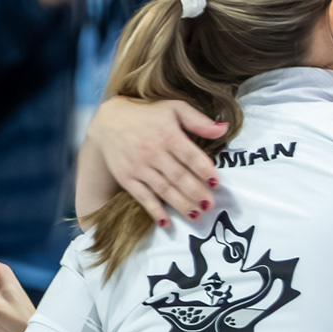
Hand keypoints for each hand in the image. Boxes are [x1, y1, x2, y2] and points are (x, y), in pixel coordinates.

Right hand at [79, 95, 227, 226]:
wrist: (109, 122)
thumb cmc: (148, 115)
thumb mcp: (174, 108)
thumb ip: (199, 120)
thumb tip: (224, 129)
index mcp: (167, 134)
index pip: (190, 156)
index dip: (204, 170)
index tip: (216, 183)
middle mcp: (153, 152)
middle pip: (179, 176)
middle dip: (196, 192)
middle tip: (210, 205)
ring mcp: (138, 167)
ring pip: (164, 189)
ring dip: (181, 204)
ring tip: (196, 215)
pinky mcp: (126, 178)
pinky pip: (143, 197)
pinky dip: (154, 211)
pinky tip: (166, 223)